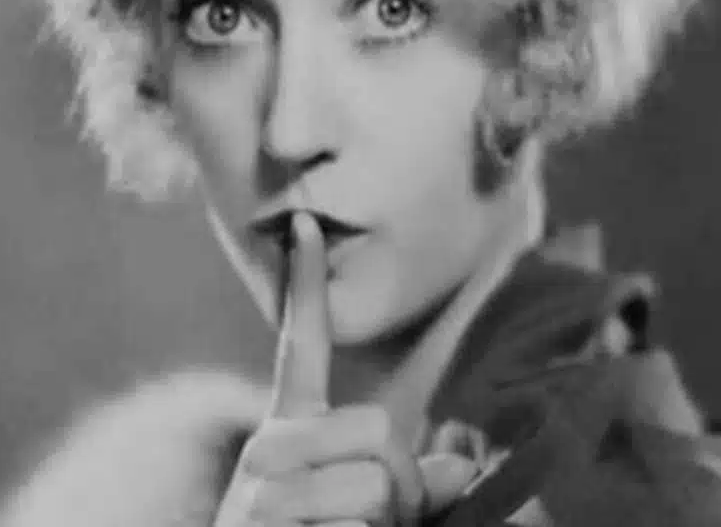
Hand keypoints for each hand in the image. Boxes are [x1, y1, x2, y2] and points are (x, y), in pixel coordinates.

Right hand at [214, 211, 478, 526]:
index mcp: (287, 433)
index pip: (300, 347)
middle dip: (397, 486)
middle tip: (372, 522)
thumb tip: (462, 466)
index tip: (307, 222)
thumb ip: (411, 487)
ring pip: (373, 487)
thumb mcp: (366, 518)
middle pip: (375, 433)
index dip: (304, 283)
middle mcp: (265, 452)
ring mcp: (258, 498)